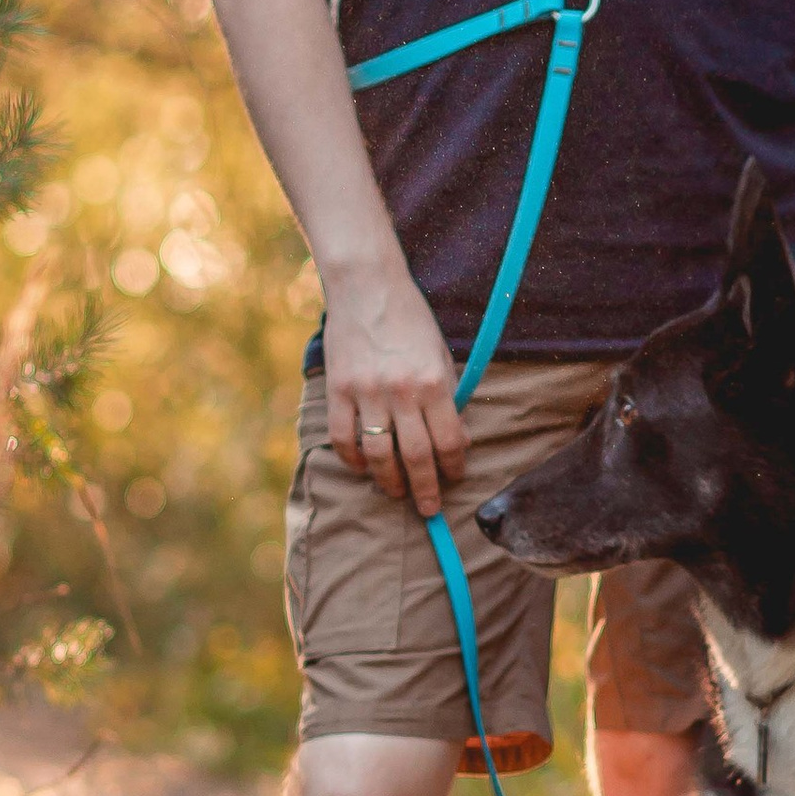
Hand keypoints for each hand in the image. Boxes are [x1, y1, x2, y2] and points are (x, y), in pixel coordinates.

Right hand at [323, 262, 469, 514]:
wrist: (367, 285)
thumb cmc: (410, 318)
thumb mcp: (440, 352)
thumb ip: (447, 394)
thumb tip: (456, 439)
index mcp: (434, 381)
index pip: (449, 441)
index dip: (454, 467)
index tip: (455, 478)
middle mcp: (402, 392)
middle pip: (415, 456)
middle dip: (425, 489)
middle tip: (429, 509)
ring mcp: (367, 392)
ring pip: (378, 454)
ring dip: (389, 481)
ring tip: (397, 493)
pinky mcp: (338, 390)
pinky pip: (343, 437)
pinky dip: (353, 459)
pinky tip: (363, 467)